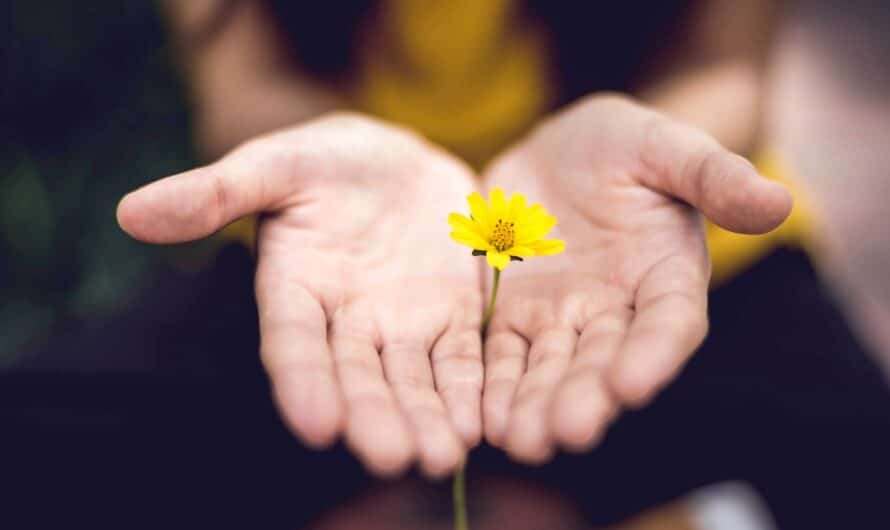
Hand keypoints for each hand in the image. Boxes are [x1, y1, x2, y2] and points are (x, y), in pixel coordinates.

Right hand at [117, 114, 482, 476]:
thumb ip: (217, 191)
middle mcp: (346, 321)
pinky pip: (461, 359)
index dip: (301, 381)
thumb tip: (130, 212)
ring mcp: (401, 324)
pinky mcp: (453, 318)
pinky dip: (469, 390)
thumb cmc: (326, 161)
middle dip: (374, 417)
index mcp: (295, 288)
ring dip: (426, 419)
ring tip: (442, 456)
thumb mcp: (276, 163)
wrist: (398, 161)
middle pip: (357, 376)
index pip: (293, 342)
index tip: (314, 424)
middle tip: (393, 456)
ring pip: (412, 380)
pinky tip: (480, 424)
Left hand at [480, 95, 791, 462]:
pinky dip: (493, 384)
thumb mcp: (666, 146)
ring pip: (550, 369)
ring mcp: (562, 317)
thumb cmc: (625, 145)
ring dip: (535, 405)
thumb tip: (778, 200)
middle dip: (585, 397)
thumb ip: (713, 175)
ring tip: (518, 440)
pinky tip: (480, 416)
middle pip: (603, 361)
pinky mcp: (513, 315)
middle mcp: (616, 310)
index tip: (631, 384)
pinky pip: (502, 354)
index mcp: (665, 275)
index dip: (653, 353)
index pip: (667, 322)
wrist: (559, 151)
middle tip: (566, 431)